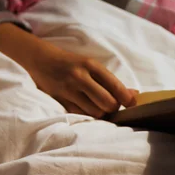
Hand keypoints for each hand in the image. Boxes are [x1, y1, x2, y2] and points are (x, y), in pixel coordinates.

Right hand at [0, 23, 136, 117]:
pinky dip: (88, 115)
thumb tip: (133, 95)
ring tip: (100, 107)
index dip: (126, 98)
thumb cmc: (72, 63)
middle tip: (113, 106)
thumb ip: (111, 81)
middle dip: (113, 108)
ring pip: (95, 112)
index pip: (114, 85)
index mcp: (90, 65)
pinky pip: (80, 114)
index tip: (132, 104)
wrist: (41, 59)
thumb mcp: (91, 66)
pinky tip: (89, 109)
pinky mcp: (59, 99)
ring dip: (101, 113)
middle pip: (107, 102)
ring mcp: (68, 89)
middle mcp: (80, 77)